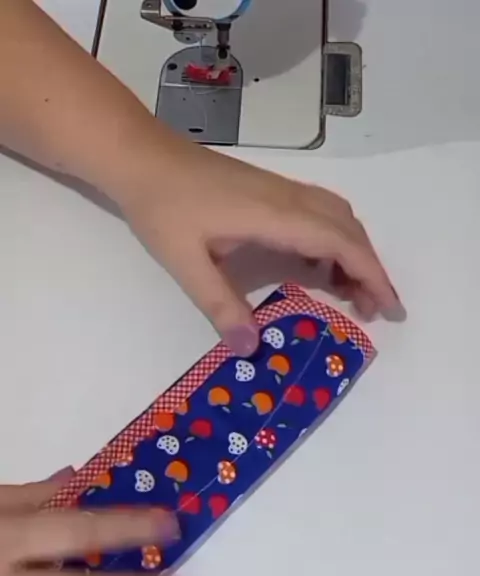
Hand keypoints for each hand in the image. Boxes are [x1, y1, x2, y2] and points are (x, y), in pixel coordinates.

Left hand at [120, 137, 405, 356]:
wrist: (142, 157)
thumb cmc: (162, 207)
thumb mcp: (186, 262)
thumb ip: (220, 305)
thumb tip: (250, 348)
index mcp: (275, 216)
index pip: (340, 244)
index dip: (370, 275)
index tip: (388, 307)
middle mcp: (288, 199)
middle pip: (349, 230)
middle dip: (370, 270)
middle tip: (374, 311)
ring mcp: (280, 192)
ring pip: (337, 218)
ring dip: (354, 253)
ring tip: (351, 293)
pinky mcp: (269, 192)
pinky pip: (318, 214)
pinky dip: (332, 241)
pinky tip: (316, 267)